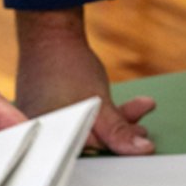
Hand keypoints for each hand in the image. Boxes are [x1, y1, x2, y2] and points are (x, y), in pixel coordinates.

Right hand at [16, 8, 156, 154]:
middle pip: (90, 143)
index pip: (86, 155)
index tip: (136, 148)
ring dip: (119, 119)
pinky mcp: (56, 107)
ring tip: (141, 107)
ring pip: (90, 127)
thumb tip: (140, 150)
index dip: (114, 151)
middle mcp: (45, 133)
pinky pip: (83, 116)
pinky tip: (129, 103)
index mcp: (48, 138)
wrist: (50, 31)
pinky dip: (105, 109)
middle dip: (120, 134)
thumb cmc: (65, 65)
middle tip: (141, 131)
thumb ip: (118, 131)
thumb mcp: (99, 102)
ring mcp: (50, 120)